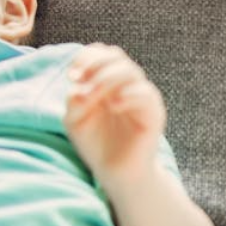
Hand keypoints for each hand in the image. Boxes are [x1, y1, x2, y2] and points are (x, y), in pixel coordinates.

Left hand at [64, 44, 165, 189]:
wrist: (115, 172)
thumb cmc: (94, 142)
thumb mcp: (74, 119)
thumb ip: (74, 100)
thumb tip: (79, 87)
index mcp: (107, 81)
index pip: (102, 53)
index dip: (86, 57)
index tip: (72, 76)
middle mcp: (127, 85)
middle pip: (116, 57)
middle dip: (94, 66)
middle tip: (78, 82)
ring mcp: (142, 98)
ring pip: (130, 71)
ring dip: (105, 79)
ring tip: (90, 98)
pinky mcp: (154, 114)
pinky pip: (146, 93)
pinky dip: (127, 94)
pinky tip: (113, 105)